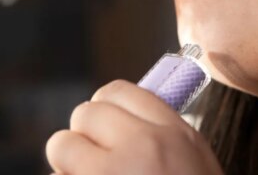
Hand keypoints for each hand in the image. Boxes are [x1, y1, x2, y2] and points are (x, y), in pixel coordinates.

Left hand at [46, 79, 223, 174]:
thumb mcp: (196, 166)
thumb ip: (164, 139)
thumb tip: (122, 120)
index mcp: (177, 136)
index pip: (120, 92)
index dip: (106, 111)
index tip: (106, 131)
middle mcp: (143, 147)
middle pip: (86, 112)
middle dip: (83, 138)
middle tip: (94, 163)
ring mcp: (110, 173)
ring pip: (62, 146)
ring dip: (69, 167)